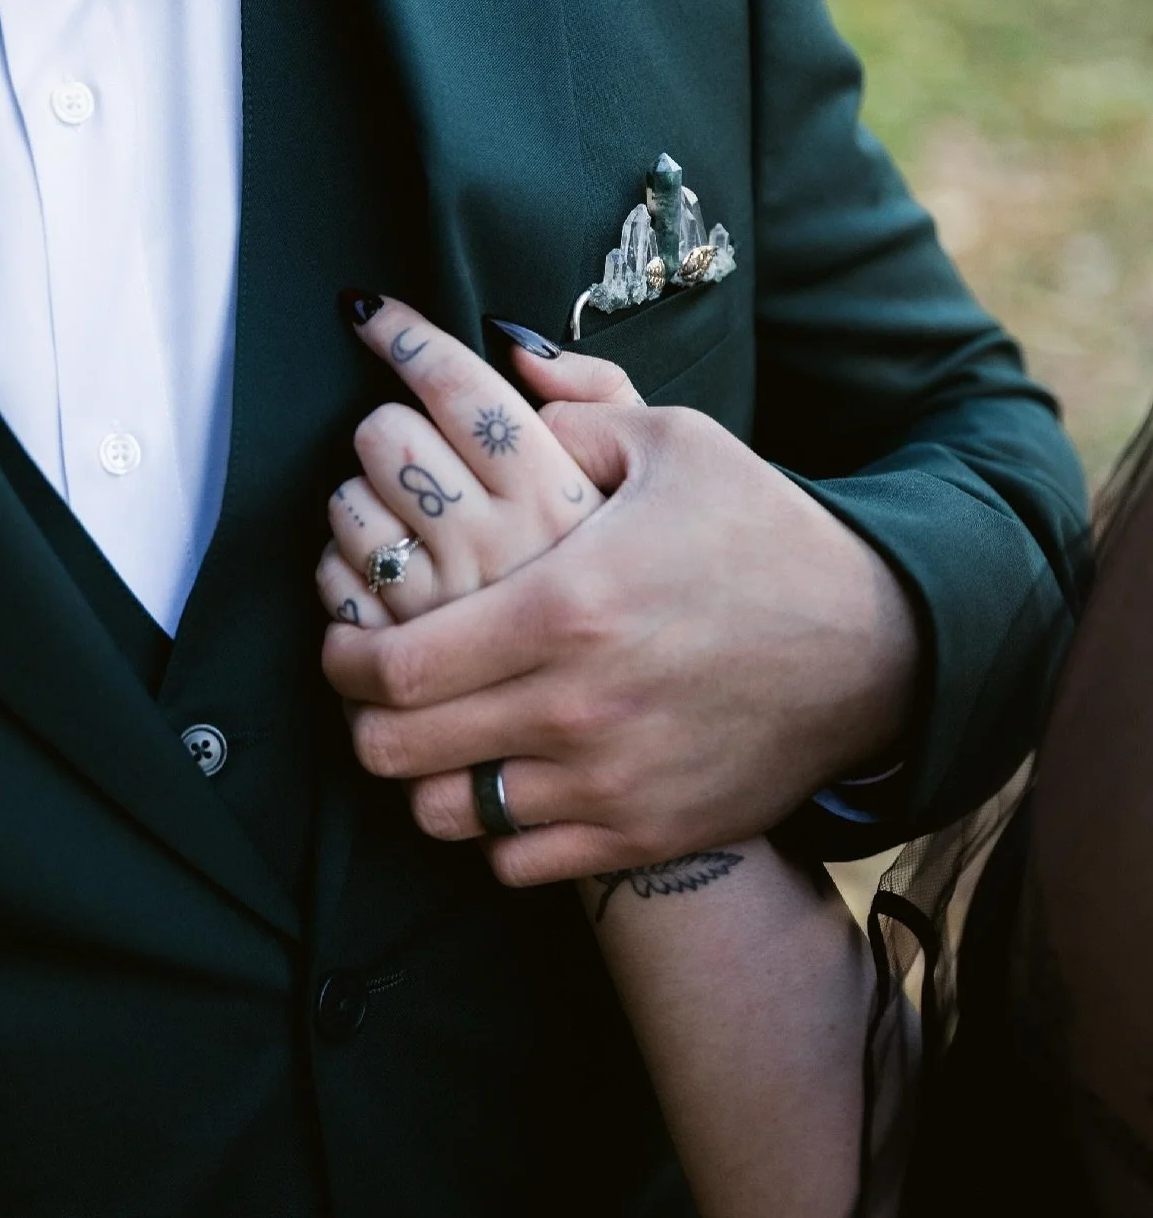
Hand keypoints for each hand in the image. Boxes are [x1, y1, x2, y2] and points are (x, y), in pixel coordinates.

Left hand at [320, 298, 919, 886]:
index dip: (341, 658)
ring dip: (422, 778)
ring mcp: (610, 784)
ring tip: (435, 741)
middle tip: (371, 694)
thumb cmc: (769, 537)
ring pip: (448, 815)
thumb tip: (498, 353)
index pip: (394, 662)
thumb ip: (575, 402)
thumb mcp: (680, 446)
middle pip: (399, 749)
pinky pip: (517, 863)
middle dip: (362, 722)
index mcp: (566, 603)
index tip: (340, 643)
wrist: (876, 650)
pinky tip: (509, 786)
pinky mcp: (643, 835)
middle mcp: (576, 706)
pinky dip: (495, 833)